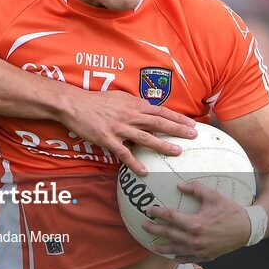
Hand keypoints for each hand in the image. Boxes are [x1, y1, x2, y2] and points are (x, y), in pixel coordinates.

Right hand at [59, 89, 196, 173]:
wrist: (74, 104)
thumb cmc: (96, 101)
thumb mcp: (119, 97)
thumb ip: (135, 104)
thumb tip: (149, 108)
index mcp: (134, 105)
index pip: (161, 111)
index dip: (177, 118)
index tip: (192, 123)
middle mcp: (130, 116)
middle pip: (159, 123)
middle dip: (178, 129)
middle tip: (193, 136)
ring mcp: (119, 128)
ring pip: (146, 137)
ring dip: (163, 145)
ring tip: (177, 152)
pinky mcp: (108, 139)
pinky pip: (124, 153)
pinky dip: (134, 163)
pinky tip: (144, 172)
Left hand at [141, 182, 251, 262]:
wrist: (247, 229)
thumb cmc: (230, 210)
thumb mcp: (214, 196)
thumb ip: (196, 188)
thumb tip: (179, 185)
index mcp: (196, 224)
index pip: (171, 217)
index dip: (158, 213)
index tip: (149, 210)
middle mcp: (195, 239)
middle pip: (169, 234)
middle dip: (154, 229)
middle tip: (143, 225)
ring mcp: (200, 250)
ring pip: (176, 249)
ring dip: (163, 247)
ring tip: (153, 245)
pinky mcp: (206, 256)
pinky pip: (188, 259)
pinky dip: (179, 258)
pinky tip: (172, 256)